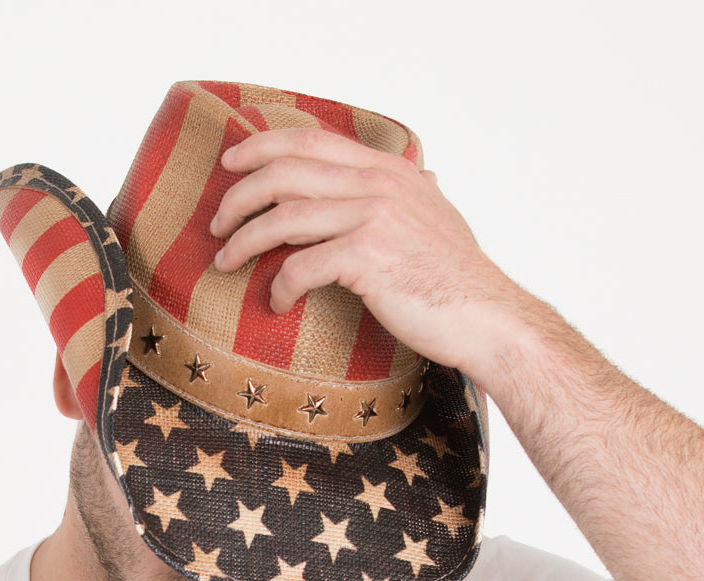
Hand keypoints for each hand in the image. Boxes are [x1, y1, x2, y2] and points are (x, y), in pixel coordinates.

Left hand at [210, 128, 524, 380]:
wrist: (485, 317)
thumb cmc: (458, 278)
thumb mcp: (441, 217)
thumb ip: (420, 192)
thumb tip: (426, 173)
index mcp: (388, 170)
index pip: (311, 140)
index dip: (262, 146)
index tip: (232, 164)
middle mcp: (378, 184)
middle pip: (285, 172)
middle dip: (239, 196)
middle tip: (218, 224)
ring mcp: (372, 217)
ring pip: (283, 217)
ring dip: (244, 240)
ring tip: (227, 262)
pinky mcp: (367, 257)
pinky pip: (301, 266)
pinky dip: (280, 287)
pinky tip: (278, 304)